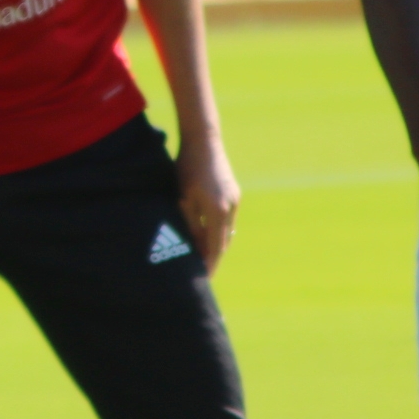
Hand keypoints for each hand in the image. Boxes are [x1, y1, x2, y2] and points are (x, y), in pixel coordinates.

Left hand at [176, 133, 240, 270]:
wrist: (203, 141)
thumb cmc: (187, 168)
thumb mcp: (183, 199)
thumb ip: (190, 223)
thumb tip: (193, 246)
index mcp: (217, 212)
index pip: (215, 247)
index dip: (209, 264)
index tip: (203, 278)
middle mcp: (230, 208)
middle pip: (223, 241)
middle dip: (213, 256)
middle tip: (201, 270)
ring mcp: (234, 199)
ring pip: (227, 230)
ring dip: (216, 242)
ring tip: (203, 254)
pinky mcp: (234, 192)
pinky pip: (228, 218)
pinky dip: (219, 229)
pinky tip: (208, 232)